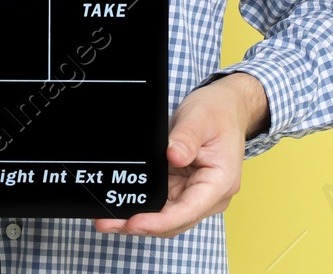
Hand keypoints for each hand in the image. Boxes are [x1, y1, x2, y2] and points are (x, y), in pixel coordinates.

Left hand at [93, 73, 268, 237]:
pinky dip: (143, 206)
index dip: (160, 221)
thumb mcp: (200, 119)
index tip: (134, 222)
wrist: (226, 107)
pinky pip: (162, 203)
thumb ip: (186, 138)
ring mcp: (196, 193)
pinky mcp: (183, 187)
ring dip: (137, 219)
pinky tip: (121, 206)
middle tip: (107, 223)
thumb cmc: (217, 113)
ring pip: (165, 216)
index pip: (188, 211)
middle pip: (173, 221)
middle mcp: (209, 196)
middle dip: (140, 225)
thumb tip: (173, 156)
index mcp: (220, 182)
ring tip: (106, 219)